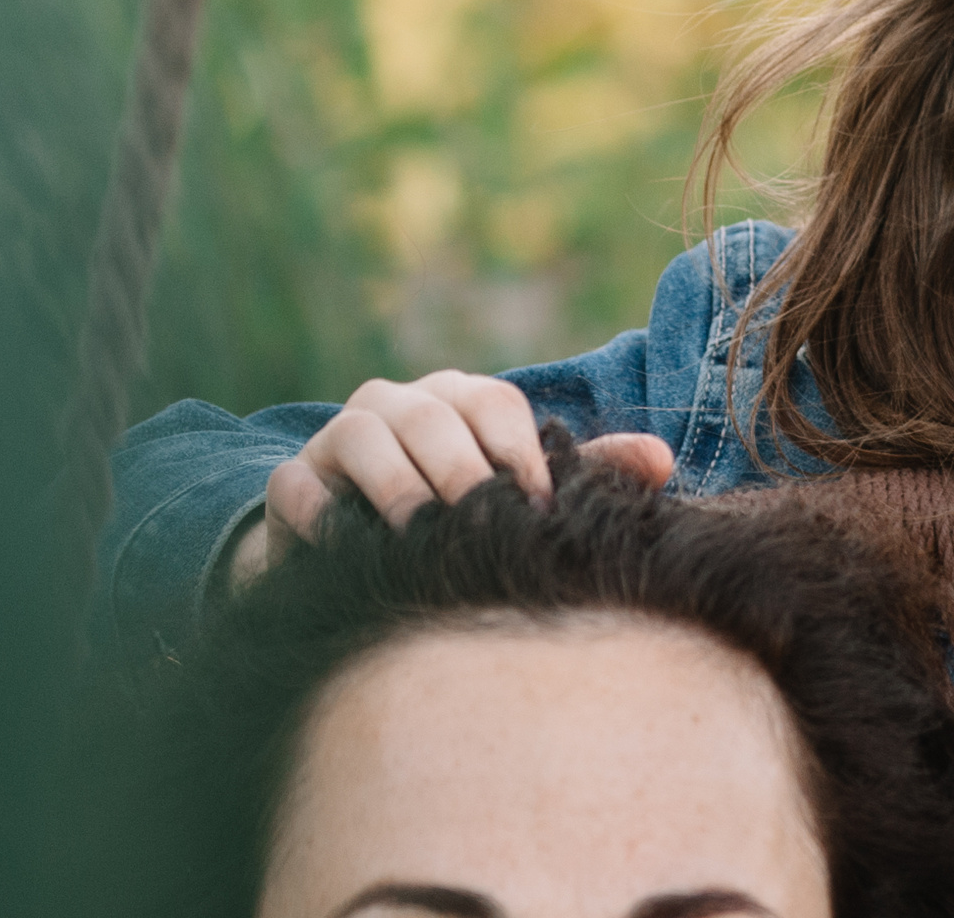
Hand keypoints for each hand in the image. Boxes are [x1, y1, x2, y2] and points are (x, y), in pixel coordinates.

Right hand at [227, 370, 675, 587]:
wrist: (357, 553)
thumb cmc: (460, 516)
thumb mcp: (519, 492)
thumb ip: (587, 474)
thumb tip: (663, 459)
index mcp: (459, 400)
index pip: (495, 403)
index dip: (521, 451)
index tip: (542, 508)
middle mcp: (398, 405)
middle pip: (431, 417)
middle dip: (461, 472)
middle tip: (484, 526)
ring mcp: (337, 438)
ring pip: (362, 436)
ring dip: (396, 488)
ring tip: (421, 536)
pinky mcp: (290, 483)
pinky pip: (296, 484)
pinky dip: (319, 510)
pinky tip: (347, 546)